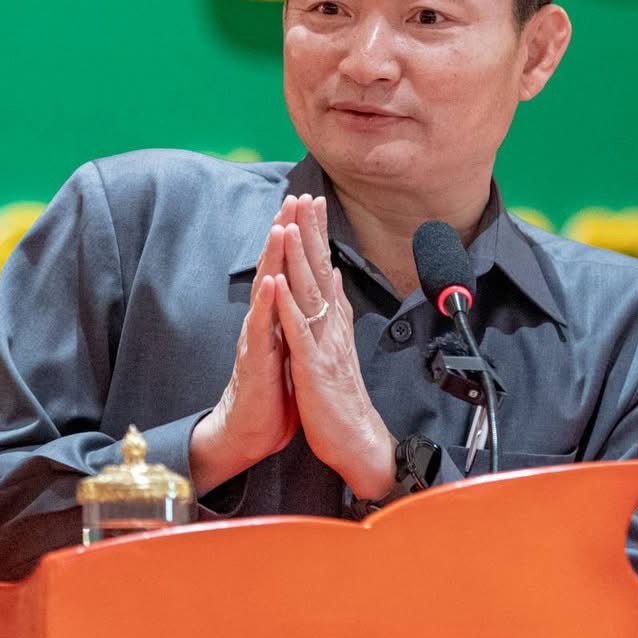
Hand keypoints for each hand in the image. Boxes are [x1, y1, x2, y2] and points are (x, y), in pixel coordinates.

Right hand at [190, 199, 300, 489]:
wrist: (249, 433)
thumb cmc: (272, 393)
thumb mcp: (291, 349)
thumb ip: (296, 320)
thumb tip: (310, 294)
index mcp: (278, 318)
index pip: (287, 268)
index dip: (297, 236)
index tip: (308, 205)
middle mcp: (265, 321)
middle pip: (274, 267)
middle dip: (284, 232)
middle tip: (294, 198)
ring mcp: (257, 338)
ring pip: (265, 290)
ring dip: (272, 258)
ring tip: (279, 227)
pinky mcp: (255, 360)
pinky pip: (260, 328)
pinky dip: (266, 304)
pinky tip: (270, 282)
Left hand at [272, 196, 393, 500]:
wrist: (358, 442)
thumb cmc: (342, 399)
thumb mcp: (338, 347)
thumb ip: (335, 310)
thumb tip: (333, 276)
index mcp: (334, 322)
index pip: (325, 269)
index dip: (318, 234)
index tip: (312, 200)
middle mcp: (332, 327)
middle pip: (320, 271)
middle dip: (310, 232)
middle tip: (305, 196)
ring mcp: (324, 345)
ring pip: (310, 294)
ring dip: (299, 258)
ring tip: (290, 224)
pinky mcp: (313, 368)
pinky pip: (299, 333)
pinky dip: (289, 307)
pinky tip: (279, 284)